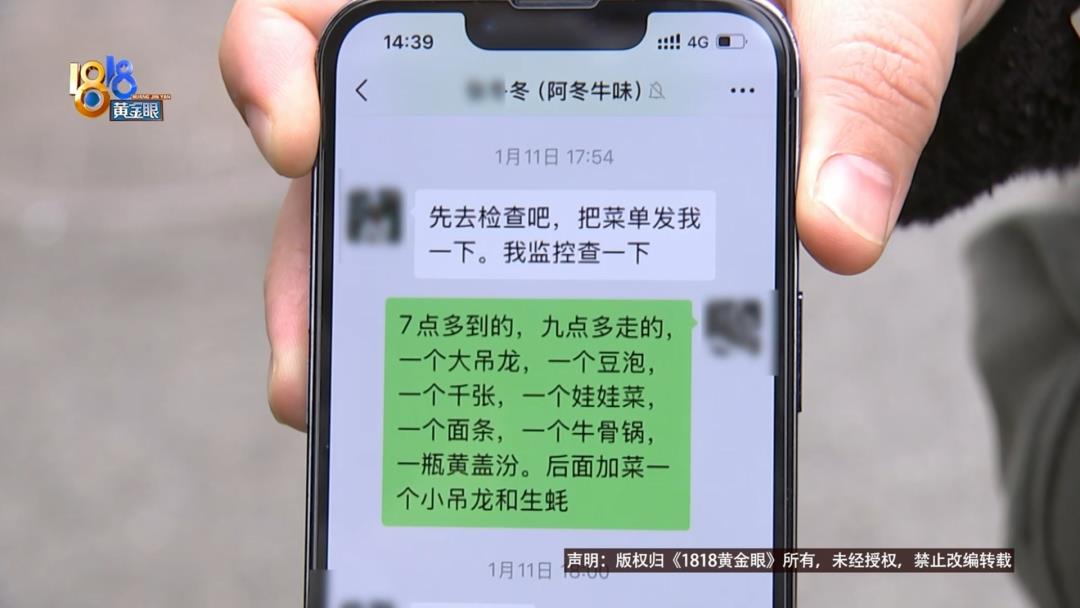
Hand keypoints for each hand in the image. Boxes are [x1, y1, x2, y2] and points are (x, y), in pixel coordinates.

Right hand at [220, 0, 1005, 429]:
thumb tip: (833, 225)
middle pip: (361, 131)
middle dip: (322, 238)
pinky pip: (500, 250)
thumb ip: (858, 86)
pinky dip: (476, 318)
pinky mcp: (568, 190)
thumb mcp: (867, 11)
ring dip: (382, 308)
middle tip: (319, 353)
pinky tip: (489, 380)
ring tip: (374, 403)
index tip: (297, 130)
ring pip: (413, 208)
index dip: (282, 50)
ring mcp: (525, 129)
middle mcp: (505, 50)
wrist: (882, 14)